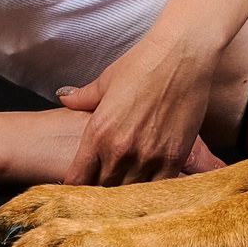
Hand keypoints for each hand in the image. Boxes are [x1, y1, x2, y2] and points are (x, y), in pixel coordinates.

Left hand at [56, 30, 226, 184]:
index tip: (80, 189)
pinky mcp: (174, 156)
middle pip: (103, 190)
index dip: (77, 187)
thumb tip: (65, 97)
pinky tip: (153, 186)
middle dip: (102, 191)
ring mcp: (148, 155)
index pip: (78, 178)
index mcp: (98, 132)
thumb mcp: (107, 79)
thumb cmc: (144, 62)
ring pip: (131, 192)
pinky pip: (160, 187)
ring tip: (129, 191)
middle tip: (106, 190)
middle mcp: (120, 149)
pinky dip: (155, 189)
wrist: (182, 54)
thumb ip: (83, 97)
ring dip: (128, 192)